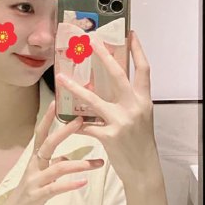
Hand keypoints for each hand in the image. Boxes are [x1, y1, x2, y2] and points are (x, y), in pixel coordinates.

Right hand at [0, 100, 104, 204]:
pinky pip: (54, 189)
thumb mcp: (41, 177)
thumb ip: (53, 165)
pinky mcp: (36, 197)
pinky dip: (70, 185)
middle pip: (47, 144)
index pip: (41, 134)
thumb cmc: (29, 196)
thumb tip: (68, 157)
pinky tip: (84, 183)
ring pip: (56, 168)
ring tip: (97, 163)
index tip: (57, 102)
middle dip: (64, 132)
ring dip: (78, 164)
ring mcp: (34, 182)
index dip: (48, 119)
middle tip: (81, 121)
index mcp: (35, 160)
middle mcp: (33, 167)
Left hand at [56, 30, 158, 184]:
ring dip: (75, 88)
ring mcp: (122, 121)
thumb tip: (110, 85)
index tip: (130, 34)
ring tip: (61, 78)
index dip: (138, 50)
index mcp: (144, 100)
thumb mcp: (140, 117)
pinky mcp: (110, 136)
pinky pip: (87, 126)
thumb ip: (128, 101)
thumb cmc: (140, 142)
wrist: (143, 169)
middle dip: (104, 56)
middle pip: (118, 76)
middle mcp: (135, 107)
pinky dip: (75, 123)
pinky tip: (65, 119)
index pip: (143, 70)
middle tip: (91, 41)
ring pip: (94, 99)